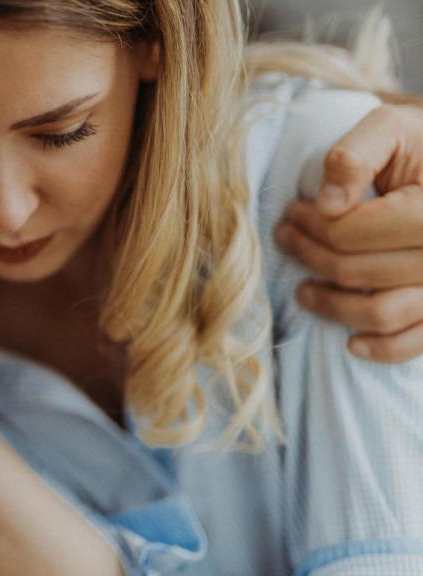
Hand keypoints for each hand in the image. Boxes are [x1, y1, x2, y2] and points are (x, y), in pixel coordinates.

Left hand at [275, 103, 422, 361]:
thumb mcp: (390, 129)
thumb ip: (354, 156)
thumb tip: (326, 205)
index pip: (351, 232)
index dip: (310, 225)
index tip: (291, 213)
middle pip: (358, 271)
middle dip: (309, 256)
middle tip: (285, 239)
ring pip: (381, 313)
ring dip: (332, 306)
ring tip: (302, 290)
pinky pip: (417, 342)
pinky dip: (383, 348)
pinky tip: (351, 342)